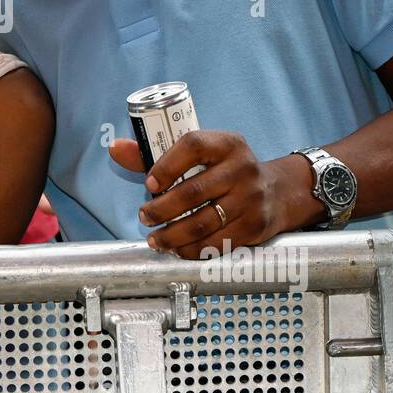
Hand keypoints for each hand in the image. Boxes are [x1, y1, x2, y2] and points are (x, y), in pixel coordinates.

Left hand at [109, 132, 315, 257]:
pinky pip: (218, 242)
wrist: (277, 191)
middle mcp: (243, 168)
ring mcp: (252, 198)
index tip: (148, 183)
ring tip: (155, 239)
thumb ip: (156, 154)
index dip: (166, 165)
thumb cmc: (225, 171)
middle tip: (145, 216)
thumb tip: (115, 149)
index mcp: (227, 143)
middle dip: (162, 209)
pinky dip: (193, 250)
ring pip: (204, 222)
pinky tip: (178, 250)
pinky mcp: (256, 226)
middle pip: (194, 191)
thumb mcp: (201, 155)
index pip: (193, 146)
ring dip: (173, 235)